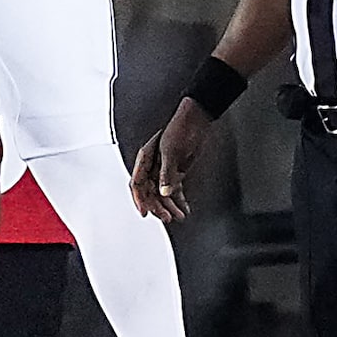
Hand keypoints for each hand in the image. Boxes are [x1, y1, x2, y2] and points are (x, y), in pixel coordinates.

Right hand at [130, 102, 211, 220]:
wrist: (198, 120)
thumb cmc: (182, 128)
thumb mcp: (171, 151)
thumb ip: (166, 173)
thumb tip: (164, 192)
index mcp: (146, 158)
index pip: (138, 184)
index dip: (140, 199)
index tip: (145, 212)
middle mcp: (153, 166)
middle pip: (151, 192)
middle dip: (158, 206)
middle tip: (167, 217)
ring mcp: (164, 169)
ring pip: (163, 193)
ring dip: (170, 206)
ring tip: (179, 216)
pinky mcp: (176, 171)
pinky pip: (175, 189)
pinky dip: (179, 200)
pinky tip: (184, 209)